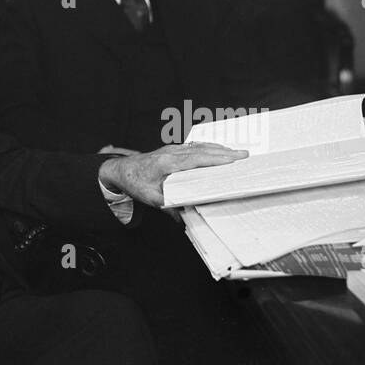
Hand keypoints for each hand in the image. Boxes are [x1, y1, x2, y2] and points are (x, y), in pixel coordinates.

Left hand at [99, 142, 247, 207]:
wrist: (120, 169)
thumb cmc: (135, 183)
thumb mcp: (151, 199)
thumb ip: (169, 207)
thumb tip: (186, 219)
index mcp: (168, 163)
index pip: (196, 159)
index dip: (216, 159)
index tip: (233, 160)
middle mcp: (172, 153)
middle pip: (202, 150)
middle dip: (225, 153)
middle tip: (245, 156)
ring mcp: (172, 149)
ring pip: (199, 146)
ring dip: (219, 149)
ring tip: (237, 153)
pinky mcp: (172, 150)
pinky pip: (194, 147)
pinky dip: (208, 148)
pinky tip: (218, 151)